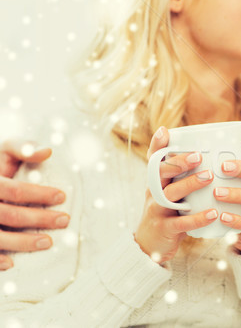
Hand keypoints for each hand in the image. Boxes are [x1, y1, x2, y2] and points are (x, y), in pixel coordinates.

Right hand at [0, 140, 67, 270]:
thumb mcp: (2, 151)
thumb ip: (22, 148)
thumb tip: (48, 151)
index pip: (14, 190)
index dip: (39, 194)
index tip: (62, 197)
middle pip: (9, 214)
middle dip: (39, 219)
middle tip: (64, 220)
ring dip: (23, 242)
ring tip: (49, 242)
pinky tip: (12, 263)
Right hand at [135, 127, 216, 264]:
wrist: (150, 245)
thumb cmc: (166, 213)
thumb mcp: (169, 193)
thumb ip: (180, 176)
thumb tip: (204, 153)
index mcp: (156, 182)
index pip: (154, 160)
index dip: (157, 145)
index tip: (165, 130)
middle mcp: (153, 193)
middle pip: (161, 173)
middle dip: (179, 162)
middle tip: (199, 155)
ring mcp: (157, 211)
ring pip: (170, 194)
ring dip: (190, 184)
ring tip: (210, 176)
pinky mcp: (165, 229)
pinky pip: (182, 222)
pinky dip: (198, 218)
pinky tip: (213, 213)